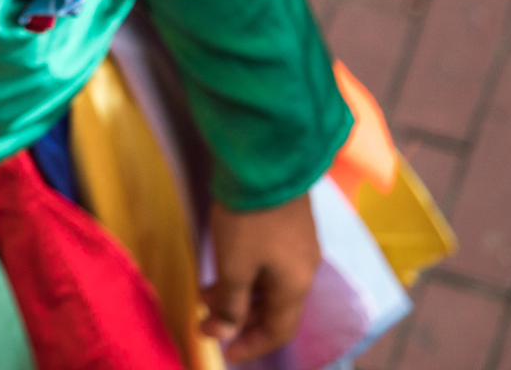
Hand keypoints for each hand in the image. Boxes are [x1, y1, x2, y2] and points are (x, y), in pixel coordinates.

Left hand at [200, 192, 318, 361]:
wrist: (266, 159)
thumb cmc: (249, 218)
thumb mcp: (234, 265)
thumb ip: (230, 303)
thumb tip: (222, 334)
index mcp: (296, 285)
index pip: (279, 330)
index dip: (253, 345)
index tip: (226, 353)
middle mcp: (305, 270)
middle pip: (275, 308)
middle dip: (240, 319)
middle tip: (207, 320)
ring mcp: (300, 246)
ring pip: (270, 284)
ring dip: (240, 294)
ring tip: (206, 292)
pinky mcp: (290, 225)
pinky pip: (271, 264)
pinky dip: (247, 274)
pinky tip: (224, 265)